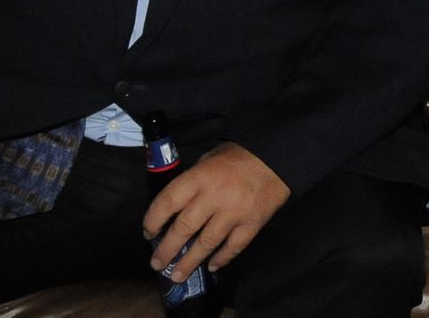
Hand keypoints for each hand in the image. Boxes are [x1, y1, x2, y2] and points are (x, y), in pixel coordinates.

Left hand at [143, 142, 290, 279]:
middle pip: (183, 228)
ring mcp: (234, 213)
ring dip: (189, 261)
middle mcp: (213, 197)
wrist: (280, 155)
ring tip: (177, 275)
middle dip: (166, 250)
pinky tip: (212, 266)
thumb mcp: (211, 157)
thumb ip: (195, 178)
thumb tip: (180, 200)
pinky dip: (222, 258)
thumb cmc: (242, 154)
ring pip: (206, 243)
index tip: (148, 233)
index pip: (167, 202)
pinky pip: (234, 247)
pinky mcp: (252, 223)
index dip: (153, 220)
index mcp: (200, 177)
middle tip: (157, 264)